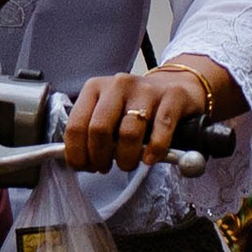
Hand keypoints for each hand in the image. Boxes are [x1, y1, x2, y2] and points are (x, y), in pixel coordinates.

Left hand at [62, 57, 228, 173]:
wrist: (175, 85)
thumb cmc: (135, 107)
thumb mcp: (108, 112)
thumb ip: (90, 130)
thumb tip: (77, 160)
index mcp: (95, 87)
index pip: (76, 125)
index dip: (77, 153)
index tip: (84, 166)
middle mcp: (119, 84)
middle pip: (99, 129)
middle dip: (100, 157)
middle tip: (105, 168)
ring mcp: (146, 89)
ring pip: (129, 132)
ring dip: (126, 158)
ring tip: (129, 164)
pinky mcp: (173, 96)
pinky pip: (160, 130)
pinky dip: (154, 151)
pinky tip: (150, 159)